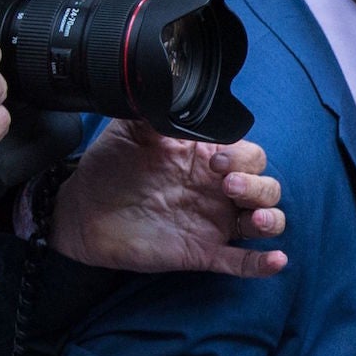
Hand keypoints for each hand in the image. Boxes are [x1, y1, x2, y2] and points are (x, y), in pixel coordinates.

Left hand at [52, 123, 286, 276]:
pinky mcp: (203, 252)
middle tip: (227, 185)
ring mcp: (214, 223)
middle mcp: (219, 192)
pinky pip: (242, 261)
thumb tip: (172, 91)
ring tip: (254, 219)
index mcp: (210, 161)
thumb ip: (157, 112)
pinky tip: (275, 260)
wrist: (81, 208)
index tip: (215, 159)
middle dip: (257, 186)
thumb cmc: (111, 167)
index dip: (243, 157)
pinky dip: (263, 264)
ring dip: (269, 219)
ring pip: (266, 222)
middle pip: (267, 188)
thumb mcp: (132, 130)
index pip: (252, 156)